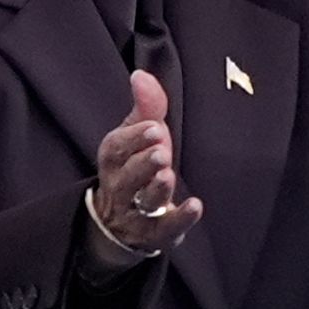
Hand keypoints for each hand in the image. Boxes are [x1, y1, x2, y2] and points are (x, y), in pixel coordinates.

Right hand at [89, 69, 198, 256]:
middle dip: (143, 164)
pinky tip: (195, 206)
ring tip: (168, 176)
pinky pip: (165, 229)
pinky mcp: (155, 234)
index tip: (153, 126)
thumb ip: (146, 106)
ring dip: (156, 190)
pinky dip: (180, 219)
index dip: (134, 138)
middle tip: (161, 150)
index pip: (117, 148)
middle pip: (127, 178)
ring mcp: (136, 214)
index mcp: (113, 159)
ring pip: (142, 204)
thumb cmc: (137, 165)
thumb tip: (140, 75)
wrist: (123, 220)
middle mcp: (119, 187)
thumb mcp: (140, 134)